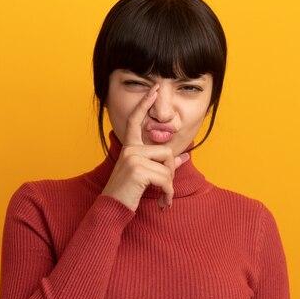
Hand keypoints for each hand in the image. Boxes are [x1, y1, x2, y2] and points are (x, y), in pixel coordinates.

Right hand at [101, 84, 189, 211]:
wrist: (113, 209)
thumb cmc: (128, 193)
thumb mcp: (146, 175)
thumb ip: (164, 164)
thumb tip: (186, 156)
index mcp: (129, 148)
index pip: (135, 121)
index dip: (144, 104)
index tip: (153, 89)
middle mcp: (130, 150)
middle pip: (166, 152)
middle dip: (171, 173)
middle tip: (166, 189)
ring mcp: (132, 158)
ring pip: (168, 166)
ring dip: (169, 186)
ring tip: (164, 197)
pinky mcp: (138, 170)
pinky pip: (165, 179)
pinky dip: (168, 194)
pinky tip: (163, 203)